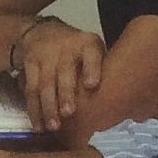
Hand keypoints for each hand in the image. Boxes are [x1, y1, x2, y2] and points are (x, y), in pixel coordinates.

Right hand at [16, 18, 104, 132]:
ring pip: (45, 84)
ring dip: (48, 107)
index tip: (92, 85)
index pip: (90, 55)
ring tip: (53, 127)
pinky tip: (39, 125)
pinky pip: (31, 90)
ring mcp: (45, 57)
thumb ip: (104, 70)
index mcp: (87, 45)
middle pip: (64, 72)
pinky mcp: (30, 66)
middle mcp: (65, 49)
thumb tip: (127, 104)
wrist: (42, 31)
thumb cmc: (77, 49)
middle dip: (65, 93)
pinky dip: (34, 109)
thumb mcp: (93, 49)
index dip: (91, 69)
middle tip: (69, 113)